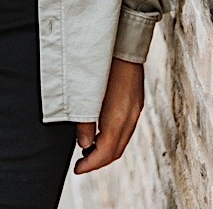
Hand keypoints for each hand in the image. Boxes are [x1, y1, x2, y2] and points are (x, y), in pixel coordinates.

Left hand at [74, 58, 144, 173]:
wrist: (123, 42)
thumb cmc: (102, 64)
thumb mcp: (87, 92)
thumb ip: (84, 119)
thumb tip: (83, 144)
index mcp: (119, 117)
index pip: (107, 151)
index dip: (92, 164)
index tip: (77, 170)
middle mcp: (130, 117)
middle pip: (116, 150)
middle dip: (98, 161)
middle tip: (80, 165)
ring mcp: (135, 109)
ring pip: (122, 140)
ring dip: (105, 150)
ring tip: (86, 151)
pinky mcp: (135, 102)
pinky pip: (125, 129)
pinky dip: (112, 138)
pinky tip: (99, 132)